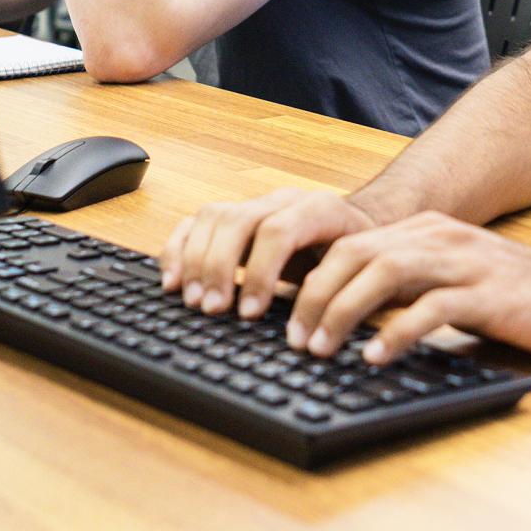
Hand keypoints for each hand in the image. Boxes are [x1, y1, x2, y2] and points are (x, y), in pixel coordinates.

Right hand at [160, 188, 374, 318]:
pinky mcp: (235, 216)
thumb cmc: (358, 260)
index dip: (260, 272)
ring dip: (195, 261)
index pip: (279, 230)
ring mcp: (257, 205)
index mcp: (320, 209)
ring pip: (213, 216)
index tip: (249, 313)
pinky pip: (196, 222)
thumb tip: (305, 330)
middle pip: (238, 219)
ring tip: (193, 301)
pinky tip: (171, 280)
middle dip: (220, 267)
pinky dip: (178, 249)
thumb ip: (332, 293)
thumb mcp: (358, 274)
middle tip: (213, 309)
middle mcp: (284, 200)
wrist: (359, 232)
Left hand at [284, 213, 530, 362]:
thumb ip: (410, 289)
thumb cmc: (519, 298)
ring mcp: (465, 263)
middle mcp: (440, 239)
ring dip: (343, 311)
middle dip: (314, 295)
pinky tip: (374, 356)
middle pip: (356, 253)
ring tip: (319, 348)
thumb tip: (351, 320)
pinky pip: (431, 308)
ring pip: (385, 273)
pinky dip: (396, 332)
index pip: (350, 245)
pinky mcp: (489, 294)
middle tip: (292, 339)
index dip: (311, 279)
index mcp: (427, 232)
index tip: (285, 318)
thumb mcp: (454, 281)